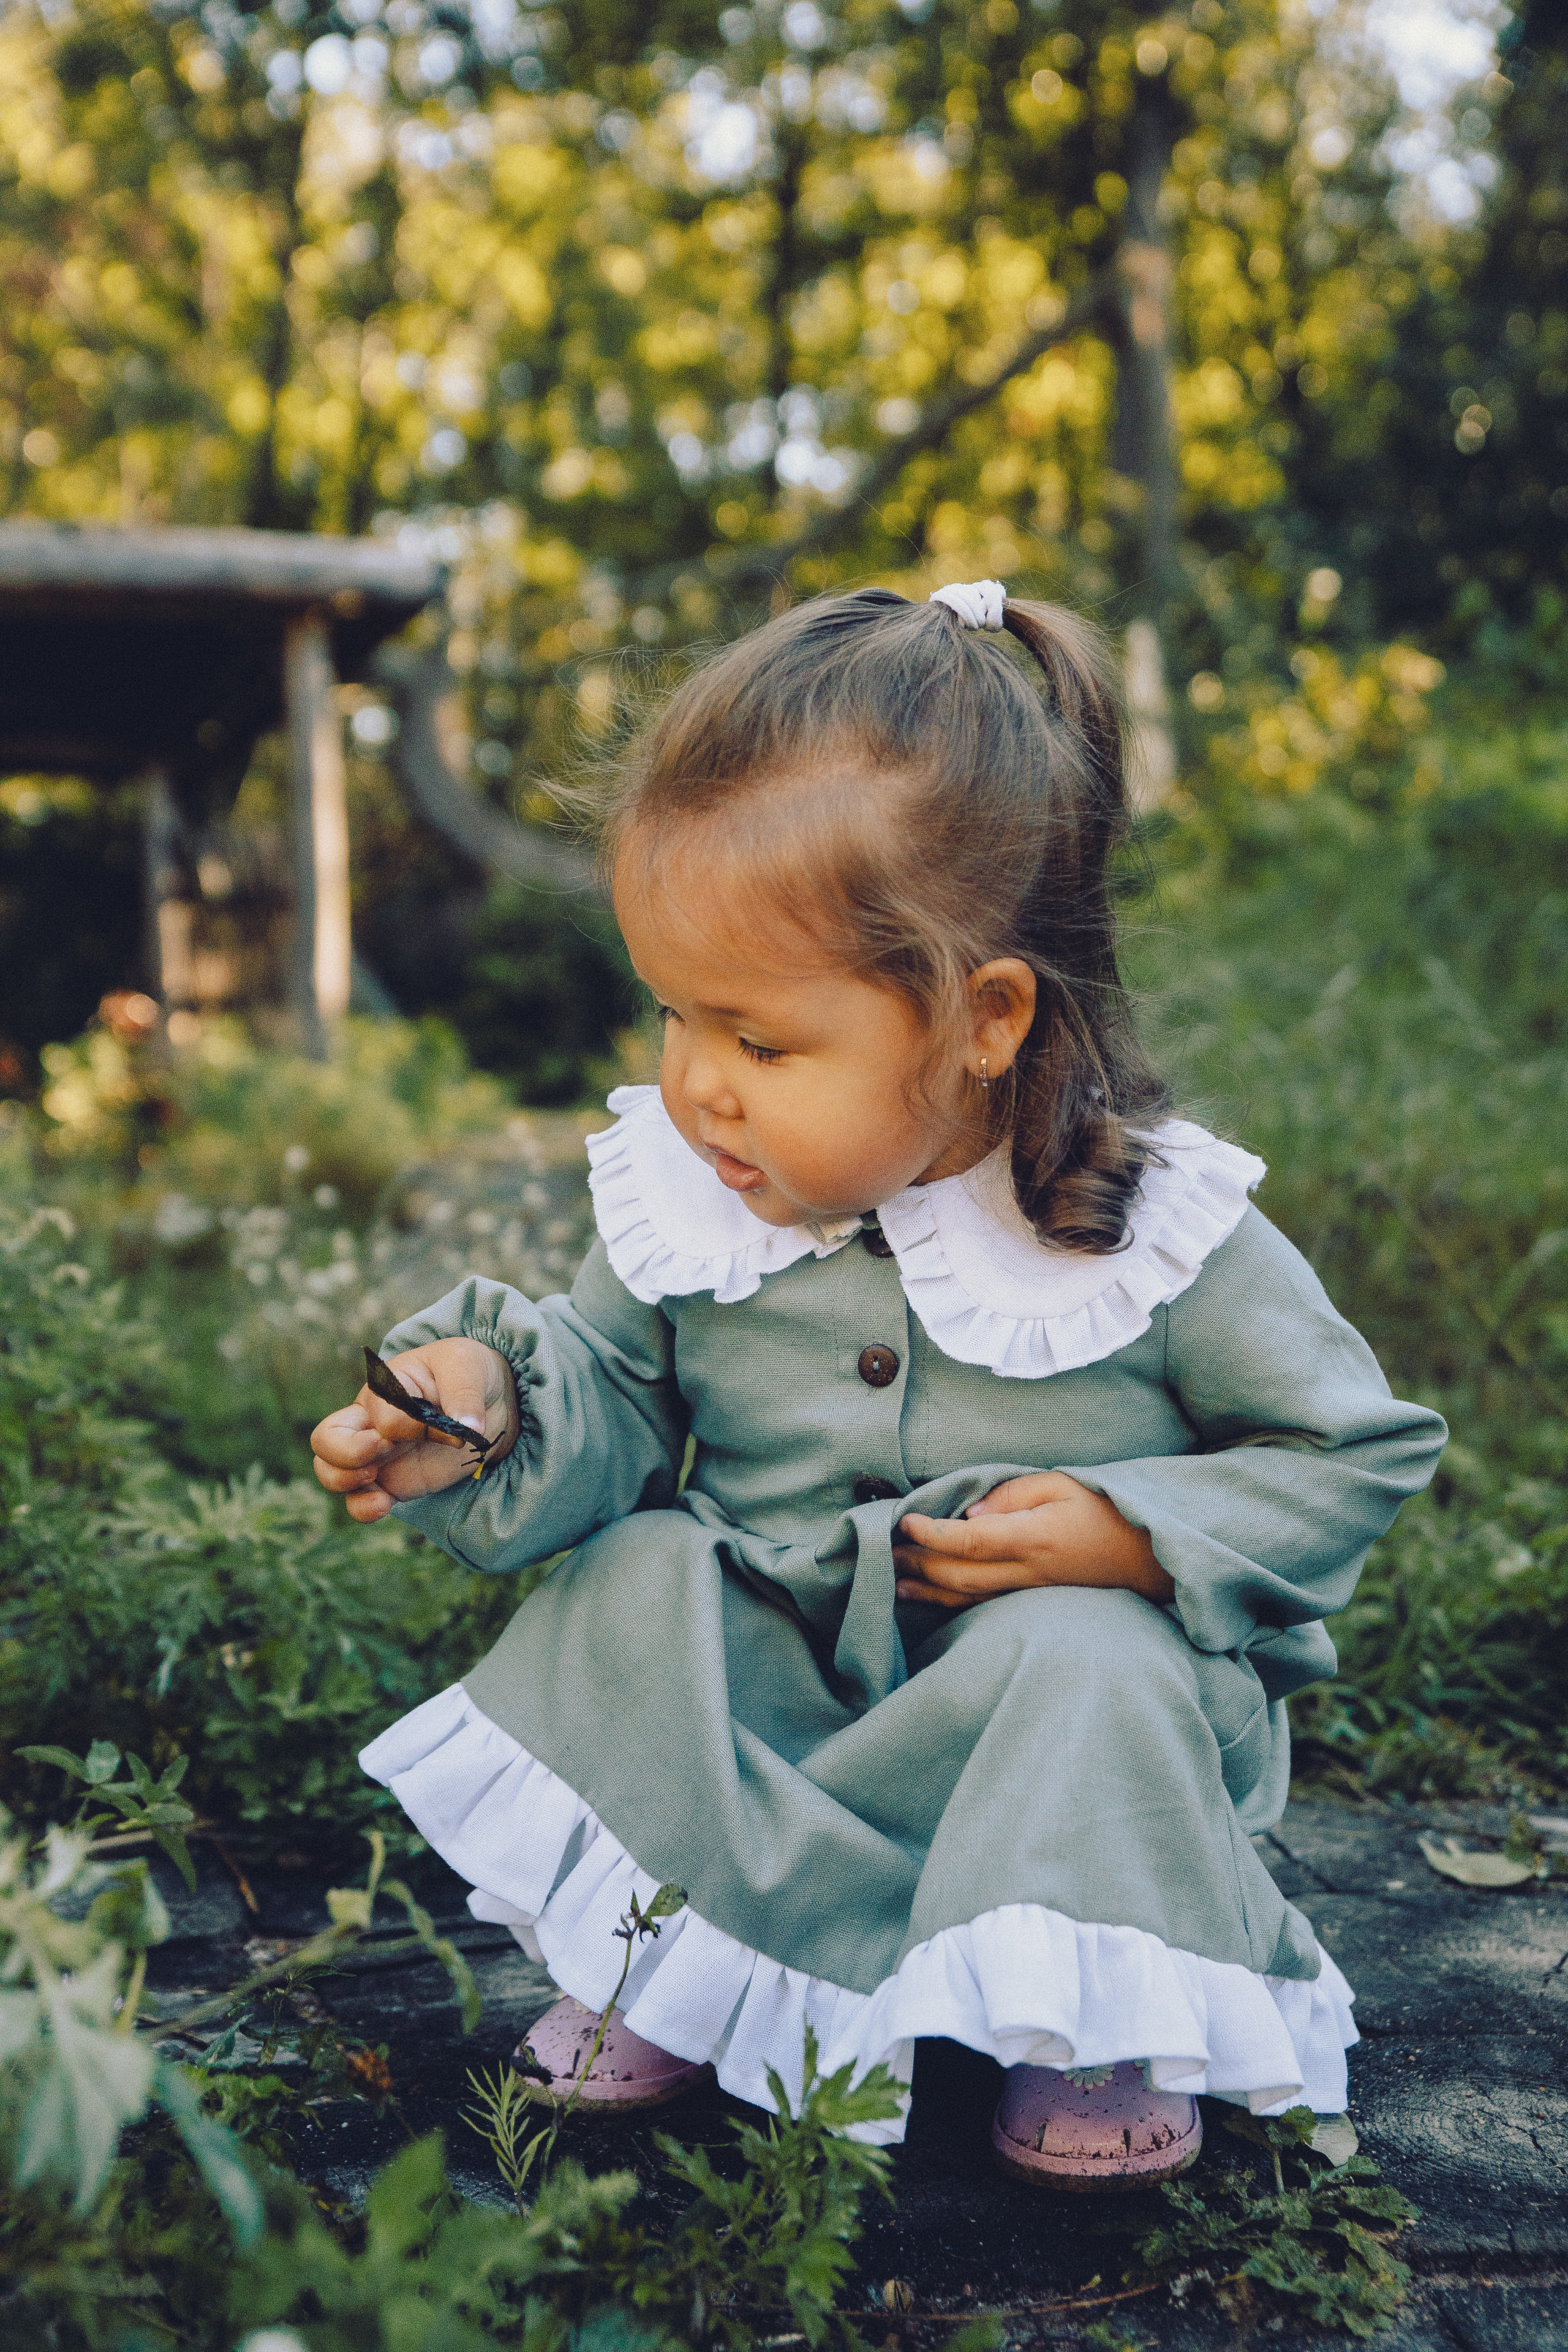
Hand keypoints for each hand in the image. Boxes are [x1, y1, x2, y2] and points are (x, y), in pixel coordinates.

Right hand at [311, 1339, 519, 1522]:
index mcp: (384, 1388)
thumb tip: (469, 1429)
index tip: (449, 1430)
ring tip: (373, 1478)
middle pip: (326, 1439)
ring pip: (330, 1472)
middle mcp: (371, 1421)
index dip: (411, 1427)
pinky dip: (363, 1508)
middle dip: (346, 1452)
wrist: (489, 1401)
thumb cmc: (469, 1373)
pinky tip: (383, 1505)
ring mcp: (379, 1455)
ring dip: (344, 1481)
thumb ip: (464, 1394)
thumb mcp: (468, 1366)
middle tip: (385, 1450)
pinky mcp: (394, 1482)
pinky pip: (360, 1501)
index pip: (382, 1415)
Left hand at [893, 1471, 1172, 1610]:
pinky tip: (930, 1596)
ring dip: (927, 1589)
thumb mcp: (1061, 1484)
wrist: (1146, 1557)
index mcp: (1034, 1537)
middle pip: (960, 1574)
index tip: (905, 1522)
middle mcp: (1027, 1571)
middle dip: (919, 1563)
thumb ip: (1011, 1495)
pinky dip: (951, 1601)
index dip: (932, 1534)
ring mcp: (1029, 1592)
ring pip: (967, 1597)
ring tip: (895, 1579)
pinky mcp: (1031, 1601)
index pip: (970, 1540)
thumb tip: (968, 1515)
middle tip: (885, 1550)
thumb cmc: (1103, 1511)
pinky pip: (983, 1605)